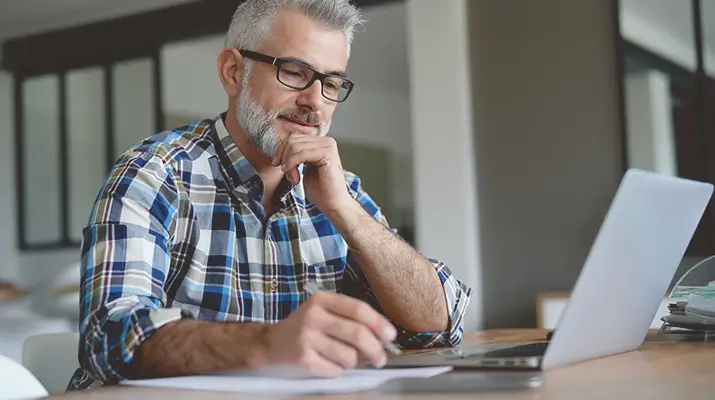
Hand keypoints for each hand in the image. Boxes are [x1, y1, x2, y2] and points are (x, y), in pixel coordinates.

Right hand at [263, 291, 397, 376]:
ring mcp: (307, 338)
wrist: (271, 343)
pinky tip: (328, 364)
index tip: (390, 336)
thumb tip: (384, 335)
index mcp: (322, 300)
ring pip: (349, 356)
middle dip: (375, 349)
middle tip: (381, 359)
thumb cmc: (306, 326)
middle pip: (357, 334)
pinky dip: (338, 370)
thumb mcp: (323, 311)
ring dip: (353, 362)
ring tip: (344, 359)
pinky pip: (335, 370)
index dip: (379, 323)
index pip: (358, 309)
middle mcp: (314, 316)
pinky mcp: (303, 358)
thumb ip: (350, 317)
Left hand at [271, 134, 351, 212]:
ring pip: (295, 146)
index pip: (293, 137)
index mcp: (320, 142)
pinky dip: (292, 164)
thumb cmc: (320, 190)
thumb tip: (280, 148)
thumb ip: (295, 155)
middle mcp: (326, 141)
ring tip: (292, 178)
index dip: (281, 150)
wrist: (332, 204)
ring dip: (288, 163)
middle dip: (284, 157)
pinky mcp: (328, 154)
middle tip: (285, 172)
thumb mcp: (303, 167)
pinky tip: (294, 177)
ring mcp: (328, 146)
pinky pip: (301, 154)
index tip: (277, 164)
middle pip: (293, 140)